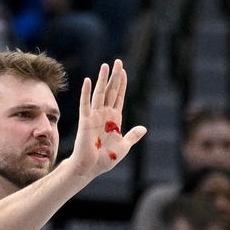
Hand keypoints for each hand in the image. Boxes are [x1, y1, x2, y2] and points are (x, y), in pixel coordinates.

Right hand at [68, 60, 146, 178]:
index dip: (122, 84)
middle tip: (117, 61)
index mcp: (115, 119)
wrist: (90, 168)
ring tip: (106, 65)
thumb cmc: (105, 159)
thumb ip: (132, 136)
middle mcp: (104, 115)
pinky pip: (86, 104)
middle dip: (114, 76)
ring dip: (102, 79)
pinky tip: (88, 81)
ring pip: (100, 94)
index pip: (119, 97)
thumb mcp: (124, 146)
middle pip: (110, 91)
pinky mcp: (85, 121)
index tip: (123, 71)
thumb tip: (143, 128)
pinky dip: (87, 92)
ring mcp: (94, 116)